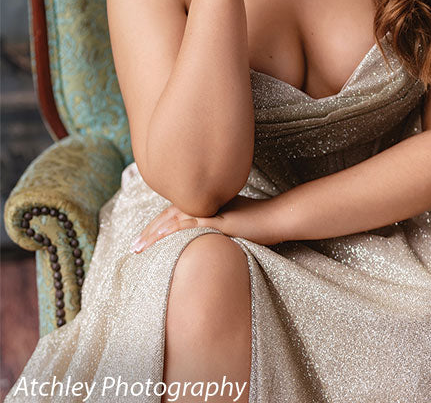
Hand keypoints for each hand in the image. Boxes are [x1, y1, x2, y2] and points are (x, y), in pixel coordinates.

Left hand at [130, 195, 284, 252]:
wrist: (276, 217)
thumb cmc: (257, 220)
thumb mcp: (230, 220)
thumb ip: (214, 223)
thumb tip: (202, 234)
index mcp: (204, 203)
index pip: (173, 214)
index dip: (155, 226)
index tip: (141, 239)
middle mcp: (204, 203)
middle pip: (168, 216)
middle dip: (148, 232)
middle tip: (133, 247)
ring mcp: (211, 210)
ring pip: (175, 220)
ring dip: (155, 234)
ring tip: (140, 248)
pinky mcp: (219, 220)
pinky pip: (193, 224)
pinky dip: (175, 231)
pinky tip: (162, 240)